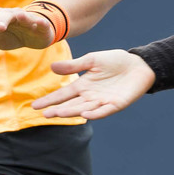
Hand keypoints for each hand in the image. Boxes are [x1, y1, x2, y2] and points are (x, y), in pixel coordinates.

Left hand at [0, 6, 54, 49]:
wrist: (34, 37)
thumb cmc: (11, 35)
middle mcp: (12, 15)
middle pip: (5, 13)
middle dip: (1, 19)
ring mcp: (27, 18)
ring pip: (22, 15)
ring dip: (21, 16)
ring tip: (20, 17)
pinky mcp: (40, 25)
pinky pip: (40, 22)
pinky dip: (40, 22)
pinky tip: (40, 23)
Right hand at [32, 50, 154, 119]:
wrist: (138, 64)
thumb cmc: (115, 61)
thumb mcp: (92, 60)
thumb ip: (73, 66)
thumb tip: (52, 67)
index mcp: (83, 85)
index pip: (62, 94)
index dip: (49, 100)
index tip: (35, 105)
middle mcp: (90, 96)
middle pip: (71, 104)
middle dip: (57, 109)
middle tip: (44, 114)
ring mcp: (102, 101)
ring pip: (84, 108)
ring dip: (72, 112)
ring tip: (58, 113)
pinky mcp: (116, 104)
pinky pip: (103, 111)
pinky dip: (94, 113)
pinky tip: (84, 114)